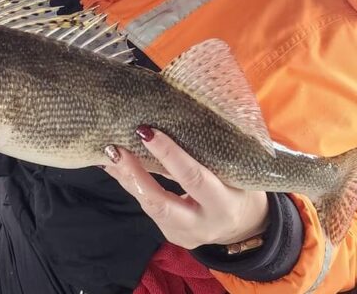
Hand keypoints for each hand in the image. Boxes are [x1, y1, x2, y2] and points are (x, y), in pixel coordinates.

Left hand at [102, 127, 268, 248]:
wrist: (246, 223)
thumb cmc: (240, 184)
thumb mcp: (233, 171)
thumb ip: (205, 154)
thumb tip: (168, 120)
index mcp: (223, 204)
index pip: (192, 177)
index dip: (168, 154)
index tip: (146, 132)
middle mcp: (202, 223)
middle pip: (160, 202)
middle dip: (134, 175)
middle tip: (115, 149)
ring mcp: (185, 234)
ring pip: (149, 207)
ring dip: (126, 178)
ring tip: (109, 153)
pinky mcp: (172, 235)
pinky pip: (148, 209)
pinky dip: (132, 185)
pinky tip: (116, 167)